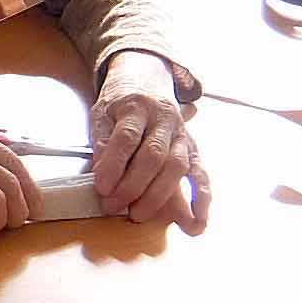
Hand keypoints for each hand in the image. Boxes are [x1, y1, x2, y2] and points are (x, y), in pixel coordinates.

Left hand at [90, 55, 208, 231]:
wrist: (147, 81)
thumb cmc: (119, 104)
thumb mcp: (102, 113)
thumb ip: (103, 141)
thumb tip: (101, 172)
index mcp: (137, 106)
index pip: (127, 137)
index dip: (115, 164)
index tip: (102, 187)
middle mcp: (164, 118)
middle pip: (154, 155)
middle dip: (133, 185)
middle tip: (113, 206)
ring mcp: (182, 134)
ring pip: (177, 166)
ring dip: (159, 195)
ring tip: (138, 216)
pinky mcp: (193, 149)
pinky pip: (200, 173)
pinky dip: (200, 199)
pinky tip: (196, 221)